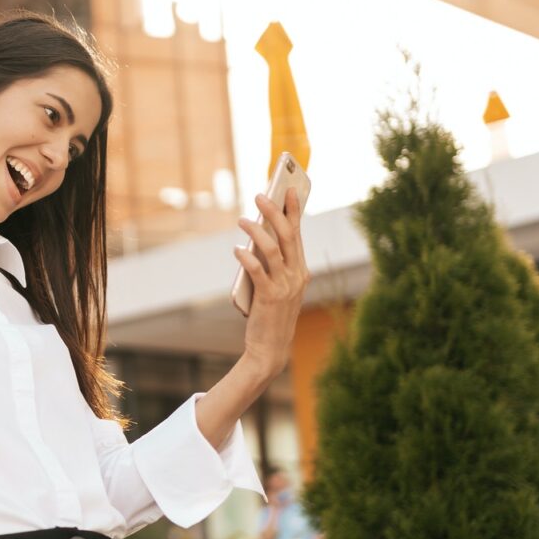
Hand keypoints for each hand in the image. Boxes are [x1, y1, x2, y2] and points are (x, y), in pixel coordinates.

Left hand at [233, 188, 309, 377]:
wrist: (269, 349)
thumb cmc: (270, 316)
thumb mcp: (276, 287)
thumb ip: (271, 265)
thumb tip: (256, 236)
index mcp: (301, 271)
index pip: (299, 234)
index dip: (294, 210)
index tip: (289, 189)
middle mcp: (297, 276)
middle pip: (289, 236)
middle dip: (275, 212)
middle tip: (261, 195)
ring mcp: (285, 287)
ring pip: (273, 249)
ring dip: (257, 231)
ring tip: (243, 220)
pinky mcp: (269, 297)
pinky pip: (257, 271)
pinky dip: (246, 257)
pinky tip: (236, 249)